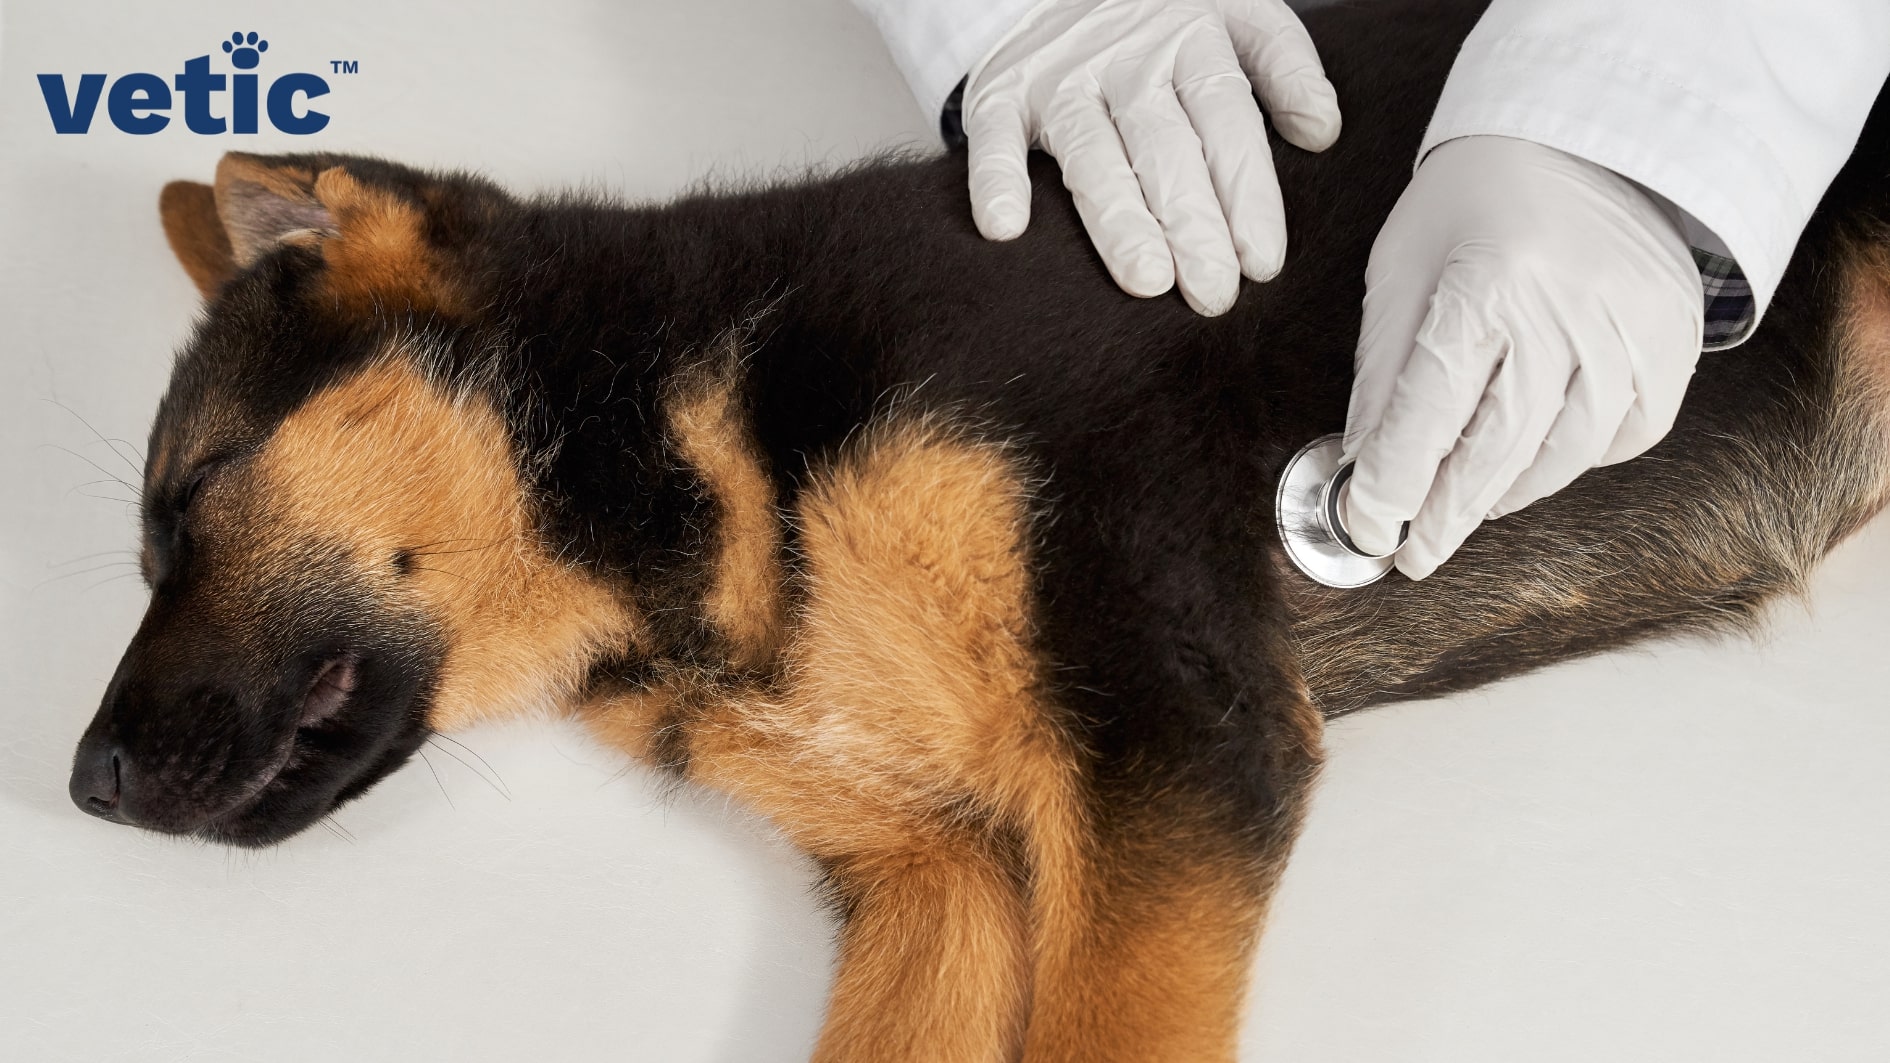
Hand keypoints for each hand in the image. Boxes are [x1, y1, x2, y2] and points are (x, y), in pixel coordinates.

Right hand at [963, 0, 1340, 314]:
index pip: (1226, 120)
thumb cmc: (1159, 16)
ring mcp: (1061, 77)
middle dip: (1191, 222)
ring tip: (1145, 278)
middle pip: (1164, 146)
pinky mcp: (1001, 93)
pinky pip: (993, 137)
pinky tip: (1005, 228)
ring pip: (1092, 152)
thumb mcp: (1233, 12)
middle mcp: (1127, 58)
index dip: (1245, 190)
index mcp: (1194, 37)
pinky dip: (995, 179)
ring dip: (1117, 216)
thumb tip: (1322, 132)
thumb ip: (1281, 65)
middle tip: (1213, 291)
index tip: (1261, 260)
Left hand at [1343, 135, 1705, 578]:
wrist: (1583, 138)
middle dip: (1446, 513)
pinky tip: (1532, 456)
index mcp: (1490, 282)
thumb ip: (1383, 374)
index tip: (1368, 530)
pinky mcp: (1673, 342)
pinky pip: (1622, 437)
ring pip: (1563, 455)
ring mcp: (1634, 329)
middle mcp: (1571, 309)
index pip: (1432, 410)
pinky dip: (1571, 460)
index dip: (1395, 483)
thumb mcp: (1402, 270)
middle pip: (1500, 448)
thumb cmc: (1472, 204)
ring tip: (1462, 506)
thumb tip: (1364, 472)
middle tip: (1412, 554)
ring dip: (1503, 493)